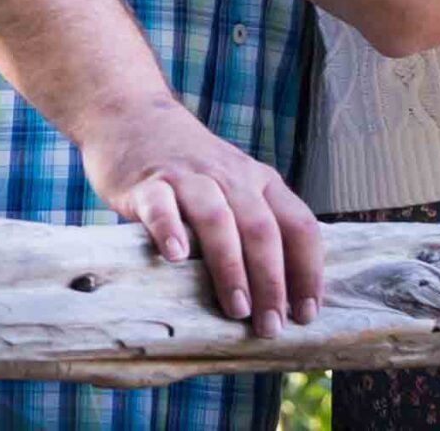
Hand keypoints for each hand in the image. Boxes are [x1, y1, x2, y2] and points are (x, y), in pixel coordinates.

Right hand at [73, 89, 322, 335]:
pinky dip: (170, 230)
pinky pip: (161, 205)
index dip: (308, 271)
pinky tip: (176, 258)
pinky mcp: (147, 182)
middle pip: (261, 228)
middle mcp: (230, 176)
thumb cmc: (189, 164)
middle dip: (271, 281)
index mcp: (259, 180)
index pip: (299, 225)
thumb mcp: (233, 183)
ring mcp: (188, 176)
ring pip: (218, 219)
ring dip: (231, 266)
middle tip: (270, 326)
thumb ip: (252, 222)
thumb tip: (277, 294)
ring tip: (236, 308)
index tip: (306, 314)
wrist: (131, 113)